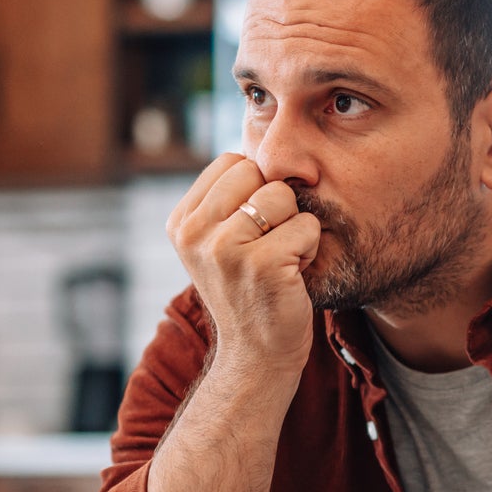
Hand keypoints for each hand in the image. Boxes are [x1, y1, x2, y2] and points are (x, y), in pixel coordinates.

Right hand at [165, 152, 321, 376]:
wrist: (258, 355)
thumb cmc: (251, 292)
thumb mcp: (222, 241)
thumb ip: (229, 197)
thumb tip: (262, 135)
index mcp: (181, 221)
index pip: (232, 161)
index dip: (256, 188)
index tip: (252, 230)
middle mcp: (194, 232)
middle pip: (258, 172)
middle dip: (276, 203)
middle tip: (269, 246)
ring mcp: (225, 249)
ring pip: (284, 197)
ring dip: (294, 227)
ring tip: (280, 260)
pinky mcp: (261, 265)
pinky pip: (306, 226)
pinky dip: (309, 248)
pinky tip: (292, 275)